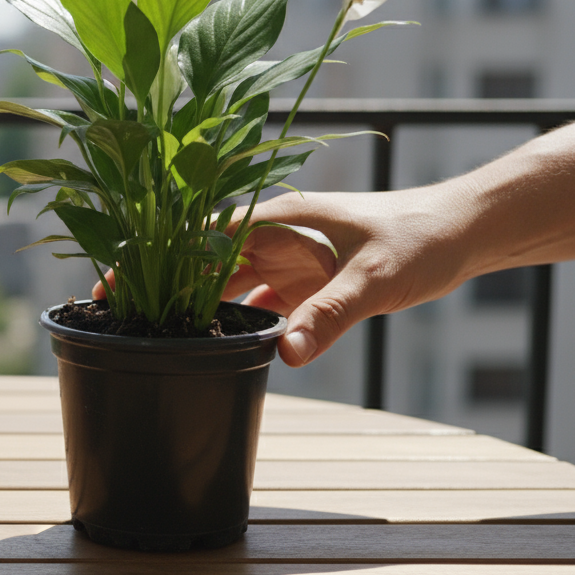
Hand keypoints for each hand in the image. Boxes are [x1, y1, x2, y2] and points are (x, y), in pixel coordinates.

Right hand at [91, 187, 473, 367]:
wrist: (462, 235)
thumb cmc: (420, 240)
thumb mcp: (375, 279)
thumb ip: (330, 315)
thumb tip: (287, 355)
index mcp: (276, 219)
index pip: (196, 236)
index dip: (151, 259)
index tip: (112, 286)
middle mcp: (271, 237)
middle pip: (197, 262)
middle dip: (159, 288)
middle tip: (119, 323)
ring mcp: (284, 261)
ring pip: (221, 285)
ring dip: (192, 308)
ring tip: (153, 338)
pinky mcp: (301, 283)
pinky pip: (252, 304)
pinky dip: (230, 323)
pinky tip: (211, 348)